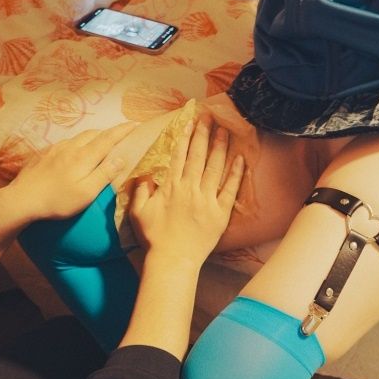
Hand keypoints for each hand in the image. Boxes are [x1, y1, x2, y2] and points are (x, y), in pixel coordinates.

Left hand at [3, 121, 137, 222]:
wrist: (22, 199)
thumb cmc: (57, 200)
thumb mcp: (86, 192)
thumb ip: (104, 174)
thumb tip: (120, 157)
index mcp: (84, 156)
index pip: (109, 139)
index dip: (123, 131)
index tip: (136, 124)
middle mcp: (71, 147)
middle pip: (94, 134)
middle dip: (110, 132)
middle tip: (121, 135)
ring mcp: (56, 149)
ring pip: (80, 137)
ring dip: (94, 137)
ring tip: (101, 143)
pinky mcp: (45, 154)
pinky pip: (67, 143)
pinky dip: (79, 143)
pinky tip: (76, 153)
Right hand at [129, 115, 244, 267]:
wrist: (173, 261)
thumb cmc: (154, 238)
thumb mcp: (138, 212)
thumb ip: (141, 190)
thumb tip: (144, 172)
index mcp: (171, 187)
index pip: (179, 155)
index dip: (185, 136)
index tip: (189, 121)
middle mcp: (190, 189)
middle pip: (198, 156)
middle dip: (203, 134)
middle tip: (209, 117)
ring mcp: (207, 200)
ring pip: (215, 167)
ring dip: (220, 147)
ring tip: (224, 130)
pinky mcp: (220, 213)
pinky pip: (230, 190)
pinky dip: (236, 174)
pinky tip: (240, 159)